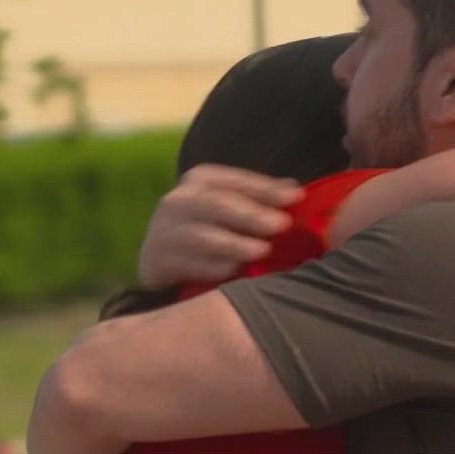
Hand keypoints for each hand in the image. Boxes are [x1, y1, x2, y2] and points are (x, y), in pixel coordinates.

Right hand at [138, 165, 301, 287]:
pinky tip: (233, 273)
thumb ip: (259, 199)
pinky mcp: (157, 260)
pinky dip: (212, 268)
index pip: (237, 181)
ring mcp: (165, 230)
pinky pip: (188, 265)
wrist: (159, 257)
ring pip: (202, 236)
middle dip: (252, 214)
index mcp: (201, 180)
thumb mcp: (229, 206)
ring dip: (233, 243)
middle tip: (282, 225)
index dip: (267, 188)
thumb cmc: (207, 228)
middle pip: (218, 204)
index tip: (297, 197)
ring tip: (262, 251)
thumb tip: (293, 191)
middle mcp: (179, 200)